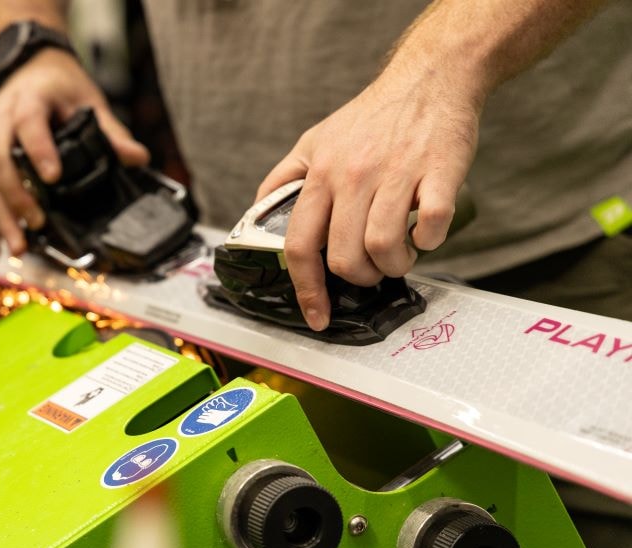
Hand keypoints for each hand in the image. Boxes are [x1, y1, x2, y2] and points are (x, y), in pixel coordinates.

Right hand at [0, 49, 149, 266]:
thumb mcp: (89, 99)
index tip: (54, 176)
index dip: (40, 150)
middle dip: (14, 195)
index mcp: (28, 99)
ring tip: (18, 250)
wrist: (30, 68)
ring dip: (1, 220)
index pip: (28, 123)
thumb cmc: (60, 86)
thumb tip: (138, 159)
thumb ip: (111, 131)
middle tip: (36, 223)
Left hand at [255, 62, 481, 330]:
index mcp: (320, 174)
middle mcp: (353, 176)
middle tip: (373, 269)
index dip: (306, 289)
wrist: (429, 79)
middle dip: (360, 278)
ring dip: (395, 265)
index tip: (317, 316)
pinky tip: (428, 232)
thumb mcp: (315, 140)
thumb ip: (285, 178)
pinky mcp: (439, 172)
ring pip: (384, 248)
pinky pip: (432, 226)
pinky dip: (431, 241)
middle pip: (344, 257)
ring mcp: (396, 174)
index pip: (299, 245)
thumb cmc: (371, 117)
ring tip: (401, 253)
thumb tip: (260, 212)